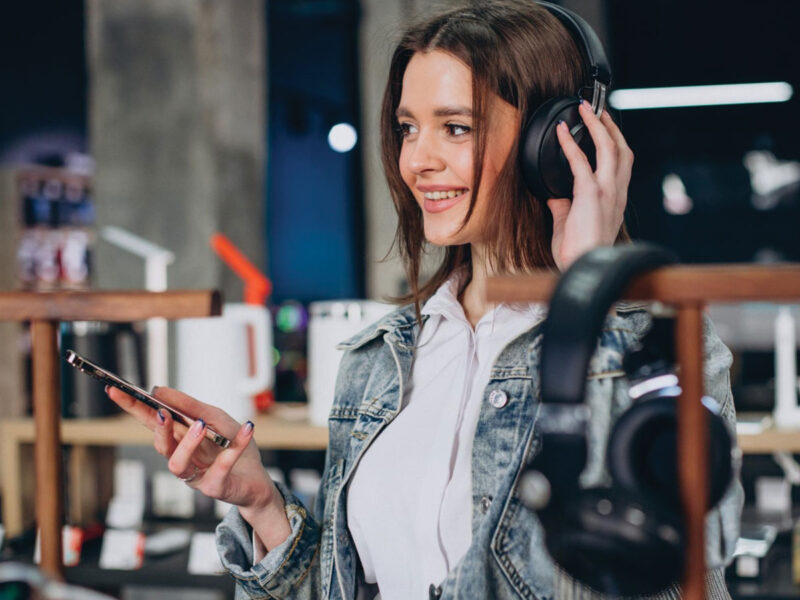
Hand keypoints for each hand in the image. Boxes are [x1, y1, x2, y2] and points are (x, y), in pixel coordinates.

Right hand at [106, 385, 277, 515]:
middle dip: (158, 429)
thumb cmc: (232, 446)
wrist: (257, 477)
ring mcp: (195, 475)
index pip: (151, 422)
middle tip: (161, 412)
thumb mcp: (216, 418)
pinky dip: (235, 447)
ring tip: (200, 425)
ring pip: (178, 464)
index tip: (115, 390)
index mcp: (178, 438)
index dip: (132, 408)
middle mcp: (181, 458)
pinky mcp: (215, 487)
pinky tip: (247, 428)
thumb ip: (190, 406)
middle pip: (160, 445)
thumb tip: (159, 390)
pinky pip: (221, 468)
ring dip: (188, 443)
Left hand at [548, 100, 632, 270]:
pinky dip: (570, 143)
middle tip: (599, 111)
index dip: (615, 144)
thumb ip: (565, 208)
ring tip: (585, 110)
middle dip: (611, 127)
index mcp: (615, 201)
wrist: (582, 268)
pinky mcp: (590, 193)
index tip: (605, 131)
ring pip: (609, 148)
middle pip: (622, 150)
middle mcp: (617, 193)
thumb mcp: (571, 226)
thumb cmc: (578, 253)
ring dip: (597, 126)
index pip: (621, 166)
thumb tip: (554, 197)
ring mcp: (607, 191)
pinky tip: (561, 132)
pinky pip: (580, 161)